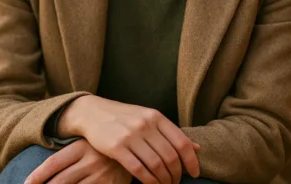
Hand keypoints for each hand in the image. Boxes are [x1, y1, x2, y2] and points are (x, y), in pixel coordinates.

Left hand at [25, 139, 131, 183]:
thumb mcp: (85, 145)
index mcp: (81, 147)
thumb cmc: (102, 148)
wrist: (136, 149)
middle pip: (60, 181)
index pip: (53, 164)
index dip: (37, 176)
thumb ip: (67, 156)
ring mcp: (102, 175)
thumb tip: (41, 173)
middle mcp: (91, 161)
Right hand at [59, 96, 201, 183]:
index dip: (191, 161)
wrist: (93, 113)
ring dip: (164, 180)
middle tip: (176, 182)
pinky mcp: (116, 147)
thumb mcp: (148, 118)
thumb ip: (170, 133)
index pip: (182, 142)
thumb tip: (197, 148)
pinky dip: (149, 181)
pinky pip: (138, 170)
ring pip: (156, 165)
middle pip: (170, 156)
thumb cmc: (124, 118)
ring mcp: (130, 136)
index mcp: (156, 116)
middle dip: (177, 174)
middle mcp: (145, 124)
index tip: (194, 173)